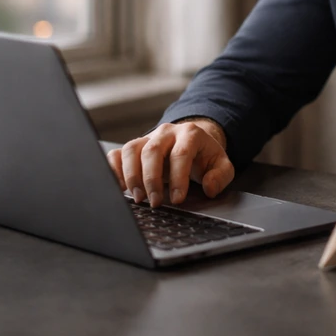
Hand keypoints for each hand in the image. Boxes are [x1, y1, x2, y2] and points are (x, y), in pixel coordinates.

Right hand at [106, 119, 233, 207]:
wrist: (191, 142)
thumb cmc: (204, 157)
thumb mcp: (221, 165)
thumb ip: (220, 176)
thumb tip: (209, 188)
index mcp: (190, 134)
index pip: (180, 154)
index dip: (178, 177)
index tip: (177, 199)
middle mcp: (166, 133)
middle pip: (152, 151)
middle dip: (152, 179)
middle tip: (155, 202)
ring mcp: (147, 138)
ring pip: (131, 150)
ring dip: (131, 176)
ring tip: (138, 198)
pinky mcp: (133, 148)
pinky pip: (116, 154)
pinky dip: (114, 170)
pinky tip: (120, 188)